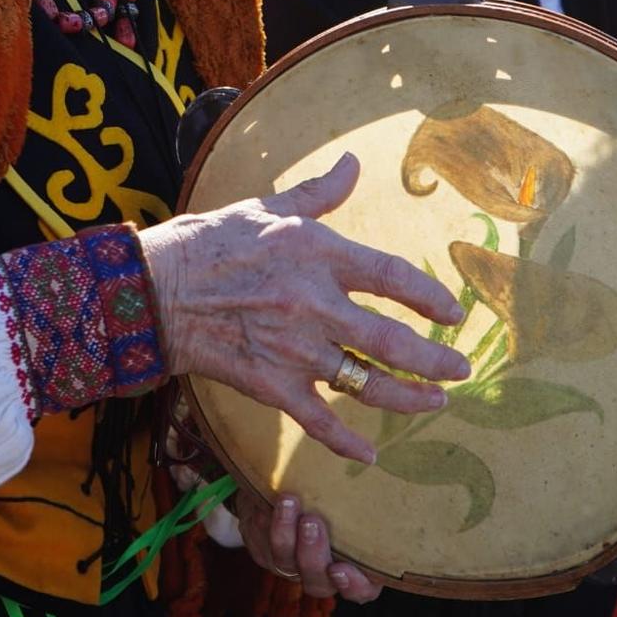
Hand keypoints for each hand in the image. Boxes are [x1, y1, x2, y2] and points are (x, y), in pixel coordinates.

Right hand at [141, 152, 470, 463]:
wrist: (154, 290)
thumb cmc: (210, 242)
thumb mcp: (268, 208)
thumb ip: (319, 193)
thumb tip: (352, 162)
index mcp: (319, 254)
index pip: (393, 277)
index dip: (430, 296)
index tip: (453, 312)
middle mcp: (315, 304)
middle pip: (392, 340)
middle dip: (435, 360)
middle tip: (461, 369)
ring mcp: (295, 349)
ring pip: (366, 383)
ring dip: (407, 398)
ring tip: (435, 403)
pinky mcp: (272, 384)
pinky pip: (319, 420)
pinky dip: (347, 441)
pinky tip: (370, 453)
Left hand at [235, 491, 382, 602]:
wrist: (291, 487)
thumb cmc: (334, 494)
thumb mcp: (353, 497)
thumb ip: (362, 496)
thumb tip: (375, 458)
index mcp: (354, 566)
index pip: (362, 591)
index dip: (353, 586)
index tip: (340, 567)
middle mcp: (321, 573)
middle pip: (318, 583)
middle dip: (312, 554)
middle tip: (312, 522)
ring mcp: (290, 566)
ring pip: (284, 562)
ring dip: (284, 533)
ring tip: (288, 501)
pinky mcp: (264, 553)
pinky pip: (259, 546)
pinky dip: (261, 525)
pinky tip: (262, 505)